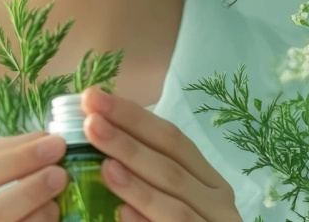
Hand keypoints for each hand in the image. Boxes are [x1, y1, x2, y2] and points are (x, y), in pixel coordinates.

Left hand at [80, 86, 241, 221]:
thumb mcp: (163, 197)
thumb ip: (140, 172)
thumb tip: (95, 128)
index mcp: (207, 181)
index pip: (171, 139)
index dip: (133, 116)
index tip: (92, 98)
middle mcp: (218, 203)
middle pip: (172, 166)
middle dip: (128, 142)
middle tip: (90, 122)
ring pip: (176, 205)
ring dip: (138, 183)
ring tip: (104, 167)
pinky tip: (121, 214)